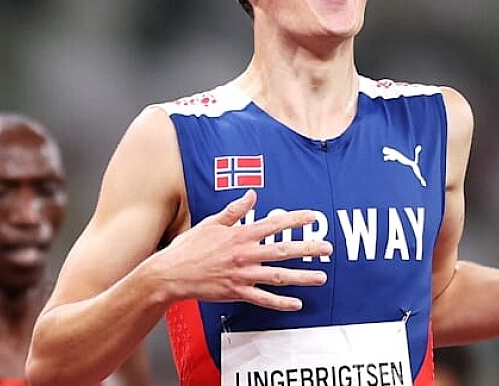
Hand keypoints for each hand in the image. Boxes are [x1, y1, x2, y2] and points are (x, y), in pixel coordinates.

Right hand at [158, 189, 331, 310]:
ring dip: (302, 276)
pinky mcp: (236, 292)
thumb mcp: (211, 223)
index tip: (313, 217)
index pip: (274, 224)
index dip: (296, 219)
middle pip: (283, 250)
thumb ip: (234, 211)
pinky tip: (296, 303)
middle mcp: (245, 254)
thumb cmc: (189, 248)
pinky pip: (263, 299)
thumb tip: (251, 195)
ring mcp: (242, 275)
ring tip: (320, 277)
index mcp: (240, 235)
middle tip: (327, 249)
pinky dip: (281, 302)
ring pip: (278, 276)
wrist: (171, 273)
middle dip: (308, 249)